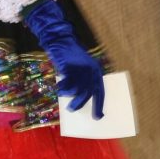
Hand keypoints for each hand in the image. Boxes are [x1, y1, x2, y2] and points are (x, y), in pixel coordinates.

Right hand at [24, 0, 104, 117]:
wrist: (62, 41)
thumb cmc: (71, 58)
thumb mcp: (81, 70)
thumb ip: (82, 82)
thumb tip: (79, 100)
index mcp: (97, 72)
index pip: (101, 92)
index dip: (99, 105)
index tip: (98, 117)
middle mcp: (92, 71)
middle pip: (89, 92)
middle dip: (81, 103)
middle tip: (72, 110)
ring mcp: (82, 68)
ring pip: (78, 89)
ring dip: (69, 95)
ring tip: (62, 97)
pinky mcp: (71, 66)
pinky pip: (67, 82)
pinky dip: (62, 87)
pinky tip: (59, 88)